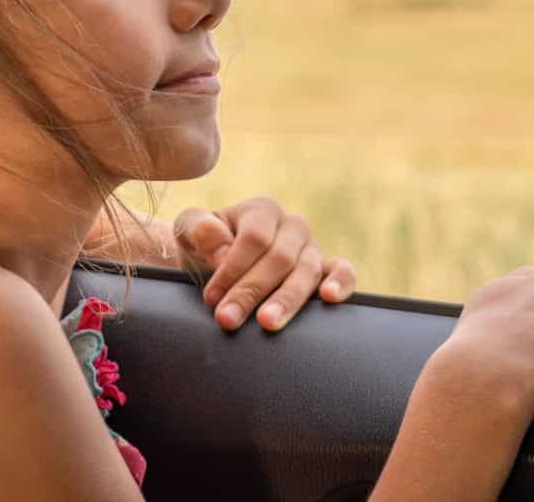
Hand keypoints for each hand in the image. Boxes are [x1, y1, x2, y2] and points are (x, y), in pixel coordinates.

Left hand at [173, 197, 356, 331]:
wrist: (215, 264)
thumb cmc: (204, 247)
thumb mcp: (189, 232)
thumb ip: (198, 229)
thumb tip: (222, 247)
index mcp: (262, 210)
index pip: (254, 238)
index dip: (233, 268)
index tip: (212, 298)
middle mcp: (292, 226)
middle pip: (279, 258)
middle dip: (251, 291)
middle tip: (228, 320)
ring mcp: (312, 248)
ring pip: (307, 271)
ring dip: (287, 299)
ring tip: (267, 323)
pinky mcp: (326, 271)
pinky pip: (344, 271)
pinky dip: (341, 283)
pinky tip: (328, 298)